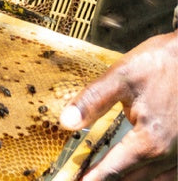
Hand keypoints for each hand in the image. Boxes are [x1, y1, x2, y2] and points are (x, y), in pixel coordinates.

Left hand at [59, 31, 176, 180]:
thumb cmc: (158, 64)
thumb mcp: (120, 77)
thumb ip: (92, 101)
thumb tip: (66, 122)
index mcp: (150, 141)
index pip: (114, 169)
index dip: (93, 179)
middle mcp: (168, 156)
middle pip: (132, 179)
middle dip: (108, 180)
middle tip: (85, 178)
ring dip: (130, 179)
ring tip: (105, 177)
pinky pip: (169, 176)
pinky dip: (151, 177)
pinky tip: (139, 172)